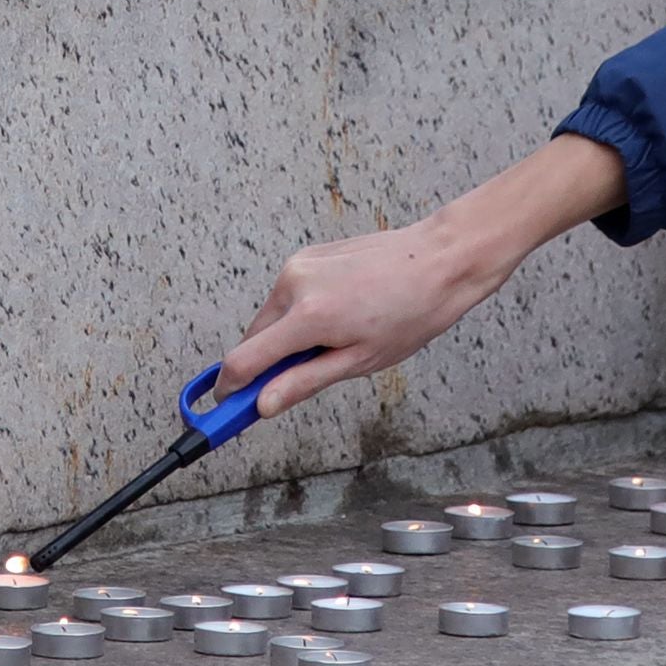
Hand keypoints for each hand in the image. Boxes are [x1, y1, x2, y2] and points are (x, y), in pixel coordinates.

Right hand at [214, 135, 624, 416]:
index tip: (226, 410)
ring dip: (286, 337)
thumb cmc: (411, 313)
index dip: (230, 390)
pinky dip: (301, 312)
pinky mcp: (308, 254)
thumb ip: (304, 382)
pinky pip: (290, 295)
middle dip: (266, 364)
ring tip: (338, 340)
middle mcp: (293, 284)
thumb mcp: (360, 361)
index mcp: (306, 316)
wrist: (439, 259)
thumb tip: (263, 405)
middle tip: (297, 383)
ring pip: (272, 317)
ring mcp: (299, 265)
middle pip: (255, 338)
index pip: (243, 360)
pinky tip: (341, 314)